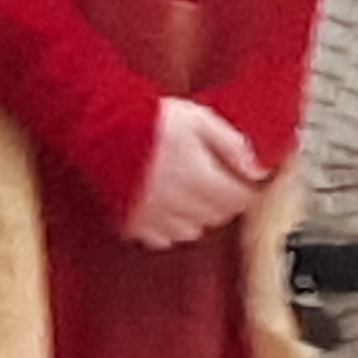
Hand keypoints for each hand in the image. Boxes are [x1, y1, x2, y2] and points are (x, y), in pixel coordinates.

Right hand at [124, 95, 268, 250]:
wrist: (99, 124)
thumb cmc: (148, 119)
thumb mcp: (200, 119)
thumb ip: (232, 145)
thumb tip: (257, 169)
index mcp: (199, 178)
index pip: (240, 199)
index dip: (249, 189)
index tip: (249, 181)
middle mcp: (178, 204)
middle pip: (218, 217)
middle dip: (224, 200)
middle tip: (221, 181)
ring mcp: (154, 216)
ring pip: (192, 231)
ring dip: (199, 216)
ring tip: (192, 192)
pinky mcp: (132, 222)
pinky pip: (162, 238)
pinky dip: (170, 227)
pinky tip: (168, 206)